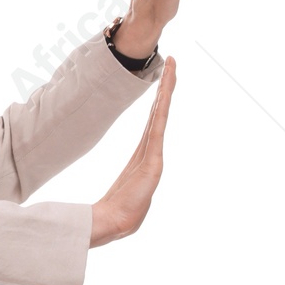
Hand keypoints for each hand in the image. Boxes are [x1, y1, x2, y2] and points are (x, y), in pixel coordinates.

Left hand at [90, 56, 175, 245]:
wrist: (112, 222)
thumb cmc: (116, 211)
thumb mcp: (119, 192)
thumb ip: (122, 183)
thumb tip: (114, 186)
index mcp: (143, 154)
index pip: (152, 120)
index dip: (159, 99)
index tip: (163, 78)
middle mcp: (150, 150)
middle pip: (159, 111)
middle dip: (167, 86)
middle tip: (172, 62)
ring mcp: (152, 154)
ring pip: (160, 114)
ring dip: (166, 90)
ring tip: (172, 68)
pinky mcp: (152, 161)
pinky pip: (157, 128)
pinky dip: (162, 109)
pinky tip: (164, 93)